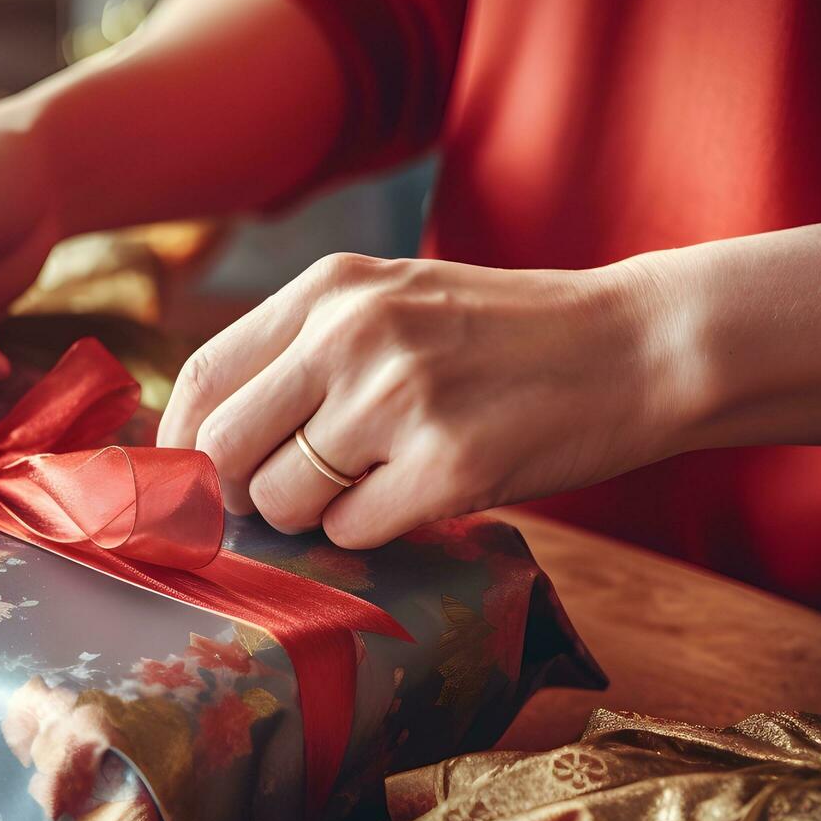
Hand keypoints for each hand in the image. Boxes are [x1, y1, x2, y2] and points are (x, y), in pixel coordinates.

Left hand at [156, 253, 680, 546]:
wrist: (639, 346)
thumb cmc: (505, 336)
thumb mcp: (394, 301)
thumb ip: (303, 350)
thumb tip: (208, 442)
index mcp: (332, 288)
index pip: (203, 376)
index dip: (181, 445)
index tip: (192, 481)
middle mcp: (354, 333)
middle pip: (226, 448)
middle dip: (241, 493)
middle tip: (286, 498)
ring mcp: (401, 398)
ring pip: (284, 500)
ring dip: (313, 515)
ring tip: (375, 484)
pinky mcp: (450, 466)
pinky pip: (352, 532)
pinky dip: (371, 531)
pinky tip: (420, 495)